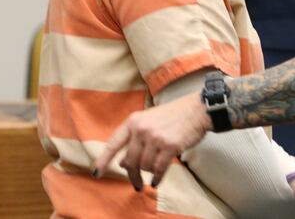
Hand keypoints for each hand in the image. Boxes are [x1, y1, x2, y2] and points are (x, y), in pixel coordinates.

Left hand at [92, 91, 210, 188]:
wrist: (197, 110)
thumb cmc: (173, 116)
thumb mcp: (149, 122)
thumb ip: (134, 140)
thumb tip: (123, 164)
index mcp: (134, 121)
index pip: (114, 143)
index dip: (103, 160)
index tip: (96, 173)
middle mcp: (142, 129)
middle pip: (130, 161)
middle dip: (133, 175)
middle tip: (136, 185)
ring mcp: (156, 137)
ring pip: (144, 166)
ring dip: (149, 171)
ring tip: (156, 169)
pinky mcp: (170, 146)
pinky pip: (158, 169)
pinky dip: (157, 177)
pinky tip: (156, 181)